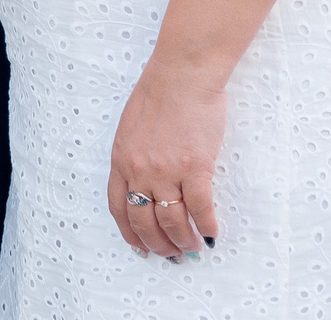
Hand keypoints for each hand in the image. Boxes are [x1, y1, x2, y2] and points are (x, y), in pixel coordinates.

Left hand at [108, 62, 225, 260]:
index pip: (119, 208)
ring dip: (183, 241)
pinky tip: (211, 233)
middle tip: (170, 255)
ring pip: (172, 221)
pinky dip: (206, 225)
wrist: (183, 73)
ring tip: (193, 248)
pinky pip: (200, 208)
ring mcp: (166, 170)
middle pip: (144, 221)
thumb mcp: (131, 126)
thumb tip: (144, 180)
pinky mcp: (195, 167)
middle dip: (157, 244)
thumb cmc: (159, 92)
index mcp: (121, 159)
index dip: (130, 233)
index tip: (140, 247)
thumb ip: (133, 154)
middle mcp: (140, 170)